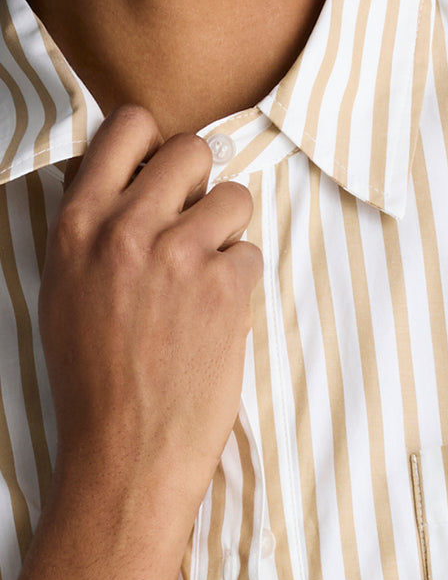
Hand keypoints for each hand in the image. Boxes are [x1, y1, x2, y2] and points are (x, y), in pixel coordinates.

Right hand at [38, 104, 262, 535]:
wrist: (126, 452)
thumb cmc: (92, 382)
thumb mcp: (64, 293)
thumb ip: (94, 233)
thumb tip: (133, 186)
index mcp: (77, 226)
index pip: (127, 127)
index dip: (156, 144)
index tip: (165, 173)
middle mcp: (125, 229)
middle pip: (191, 151)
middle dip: (202, 185)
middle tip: (195, 229)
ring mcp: (178, 255)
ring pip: (234, 196)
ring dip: (229, 231)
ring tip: (207, 278)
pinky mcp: (224, 287)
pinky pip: (251, 252)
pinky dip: (241, 282)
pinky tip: (216, 317)